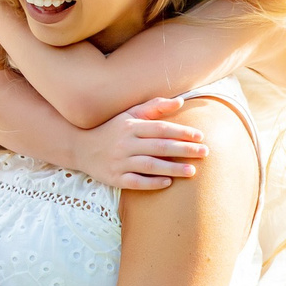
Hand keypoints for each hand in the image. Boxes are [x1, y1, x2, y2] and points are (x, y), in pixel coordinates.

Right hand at [74, 97, 207, 191]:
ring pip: (150, 165)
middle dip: (184, 150)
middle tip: (205, 152)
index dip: (182, 132)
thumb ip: (154, 107)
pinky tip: (168, 183)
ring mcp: (119, 162)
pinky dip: (152, 183)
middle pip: (160, 147)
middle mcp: (125, 143)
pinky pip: (136, 182)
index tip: (201, 136)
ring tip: (193, 170)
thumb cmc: (111, 130)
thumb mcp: (129, 115)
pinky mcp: (115, 178)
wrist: (80, 148)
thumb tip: (180, 101)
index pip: (161, 129)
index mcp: (131, 127)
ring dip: (173, 168)